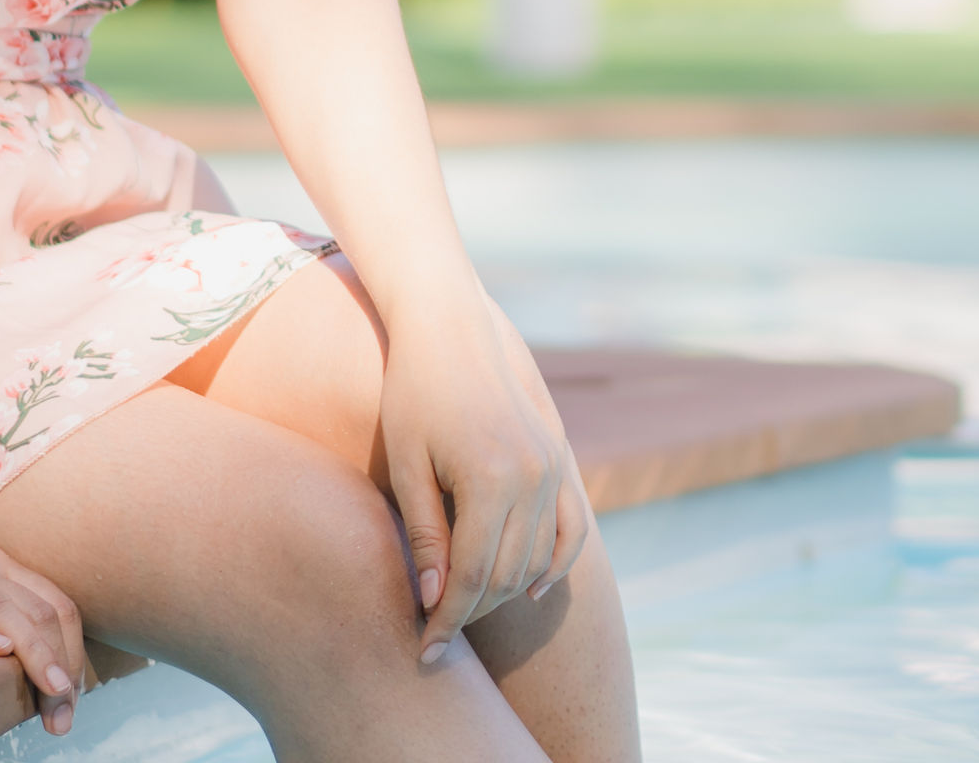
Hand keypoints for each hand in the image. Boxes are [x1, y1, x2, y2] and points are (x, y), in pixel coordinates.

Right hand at [0, 527, 90, 735]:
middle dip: (61, 665)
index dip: (74, 651)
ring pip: (1, 613)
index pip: (55, 605)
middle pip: (37, 612)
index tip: (72, 695)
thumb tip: (47, 665)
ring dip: (35, 656)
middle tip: (64, 713)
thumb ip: (6, 611)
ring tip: (53, 692)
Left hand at [380, 295, 591, 663]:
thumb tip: (435, 603)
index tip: (423, 650)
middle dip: (472, 611)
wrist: (451, 329)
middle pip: (508, 575)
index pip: (473, 576)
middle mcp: (533, 476)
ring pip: (538, 558)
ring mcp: (553, 467)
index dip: (447, 619)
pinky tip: (532, 590)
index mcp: (492, 479)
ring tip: (465, 609)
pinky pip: (571, 527)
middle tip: (436, 633)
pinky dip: (556, 563)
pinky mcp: (559, 458)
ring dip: (504, 592)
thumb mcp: (408, 466)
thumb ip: (425, 536)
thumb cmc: (414, 394)